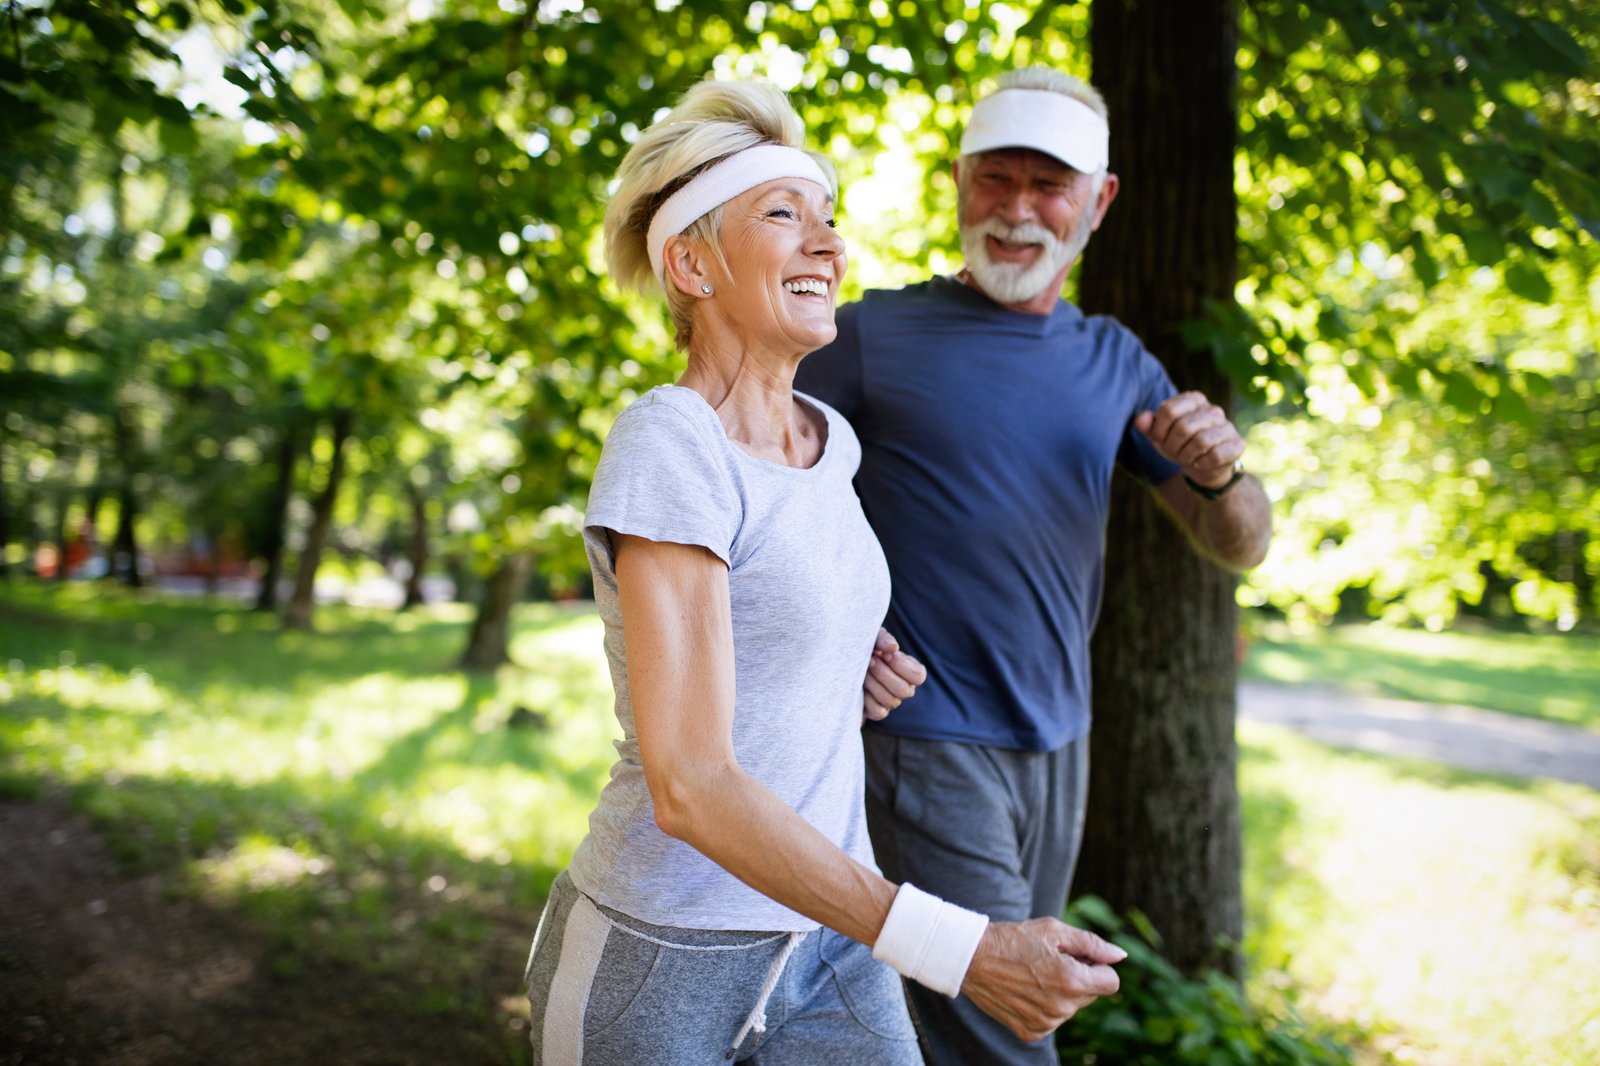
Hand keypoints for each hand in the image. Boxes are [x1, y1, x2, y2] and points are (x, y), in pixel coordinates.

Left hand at [863, 628, 926, 720]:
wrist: (844, 661)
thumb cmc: (865, 648)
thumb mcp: (874, 638)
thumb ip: (884, 639)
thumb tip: (892, 647)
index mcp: (909, 670)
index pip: (918, 676)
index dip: (902, 666)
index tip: (885, 654)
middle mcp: (904, 688)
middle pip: (904, 690)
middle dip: (883, 674)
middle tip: (869, 660)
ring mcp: (891, 702)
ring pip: (890, 700)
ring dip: (873, 683)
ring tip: (862, 670)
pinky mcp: (876, 711)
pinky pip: (878, 712)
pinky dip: (867, 698)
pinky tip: (859, 686)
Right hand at [961, 918, 1124, 1041]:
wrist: (972, 958)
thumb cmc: (1014, 938)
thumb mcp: (1054, 930)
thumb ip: (1092, 944)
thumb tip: (1120, 956)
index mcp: (1072, 980)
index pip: (1111, 983)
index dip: (1100, 966)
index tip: (1081, 957)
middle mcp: (1061, 1007)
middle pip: (1091, 995)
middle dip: (1080, 978)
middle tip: (1051, 961)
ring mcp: (1046, 1023)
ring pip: (1071, 1008)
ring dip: (1062, 993)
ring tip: (1034, 974)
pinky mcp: (1031, 1032)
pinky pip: (1052, 1020)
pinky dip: (1044, 1006)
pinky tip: (1025, 989)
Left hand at [1134, 391, 1244, 489]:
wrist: (1203, 466)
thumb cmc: (1179, 445)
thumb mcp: (1160, 435)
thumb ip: (1148, 425)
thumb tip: (1140, 419)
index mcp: (1193, 400)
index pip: (1168, 410)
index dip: (1159, 431)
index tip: (1160, 440)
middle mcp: (1213, 409)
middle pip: (1183, 427)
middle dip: (1173, 446)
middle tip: (1174, 453)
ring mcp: (1227, 426)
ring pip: (1201, 441)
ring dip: (1187, 456)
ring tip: (1187, 458)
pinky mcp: (1237, 444)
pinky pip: (1215, 455)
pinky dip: (1202, 463)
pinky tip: (1201, 463)